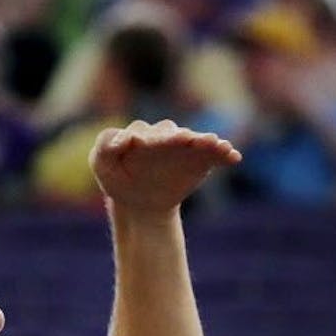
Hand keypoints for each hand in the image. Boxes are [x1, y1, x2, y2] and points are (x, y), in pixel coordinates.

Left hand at [90, 120, 240, 215]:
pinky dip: (224, 154)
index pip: (142, 134)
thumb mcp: (102, 165)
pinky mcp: (202, 159)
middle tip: (187, 140)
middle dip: (180, 137)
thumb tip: (125, 138)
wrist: (142, 201)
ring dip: (206, 141)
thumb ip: (105, 148)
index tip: (140, 145)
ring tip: (216, 144)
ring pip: (197, 141)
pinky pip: (215, 154)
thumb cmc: (118, 178)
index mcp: (139, 135)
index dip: (144, 140)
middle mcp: (165, 136)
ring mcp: (185, 146)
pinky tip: (232, 157)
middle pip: (173, 134)